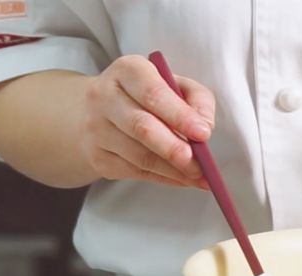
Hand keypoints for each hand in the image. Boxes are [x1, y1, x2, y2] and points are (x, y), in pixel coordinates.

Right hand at [80, 55, 214, 188]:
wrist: (96, 110)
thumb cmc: (144, 95)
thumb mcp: (173, 82)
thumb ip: (196, 99)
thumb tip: (205, 127)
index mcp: (127, 70)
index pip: (153, 94)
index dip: (180, 116)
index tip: (204, 134)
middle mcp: (104, 97)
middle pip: (142, 128)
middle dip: (174, 149)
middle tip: (200, 166)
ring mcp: (96, 129)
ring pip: (139, 156)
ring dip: (173, 170)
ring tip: (198, 176)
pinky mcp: (97, 156)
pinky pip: (135, 172)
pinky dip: (164, 178)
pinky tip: (182, 178)